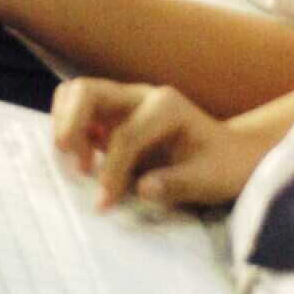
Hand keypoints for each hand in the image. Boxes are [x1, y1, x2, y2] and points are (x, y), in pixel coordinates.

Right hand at [51, 79, 269, 208]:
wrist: (229, 153)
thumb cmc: (221, 166)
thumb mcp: (209, 180)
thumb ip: (176, 183)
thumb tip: (141, 188)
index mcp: (166, 107)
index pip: (125, 135)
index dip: (112, 171)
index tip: (104, 201)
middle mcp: (140, 95)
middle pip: (86, 92)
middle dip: (71, 127)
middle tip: (77, 166)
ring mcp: (124, 99)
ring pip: (75, 93)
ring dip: (64, 124)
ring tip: (77, 161)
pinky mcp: (112, 111)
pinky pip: (76, 106)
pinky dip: (67, 126)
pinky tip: (81, 156)